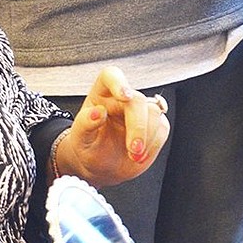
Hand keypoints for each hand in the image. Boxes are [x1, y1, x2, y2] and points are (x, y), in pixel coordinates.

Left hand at [57, 67, 169, 186]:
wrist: (102, 166)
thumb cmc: (89, 147)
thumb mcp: (79, 139)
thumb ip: (85, 124)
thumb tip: (97, 113)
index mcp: (101, 94)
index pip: (110, 76)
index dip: (118, 83)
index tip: (124, 96)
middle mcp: (122, 98)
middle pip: (138, 101)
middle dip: (138, 127)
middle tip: (133, 149)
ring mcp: (140, 110)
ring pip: (154, 113)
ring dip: (148, 138)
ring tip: (134, 156)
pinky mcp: (154, 124)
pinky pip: (162, 128)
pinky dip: (154, 145)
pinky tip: (141, 156)